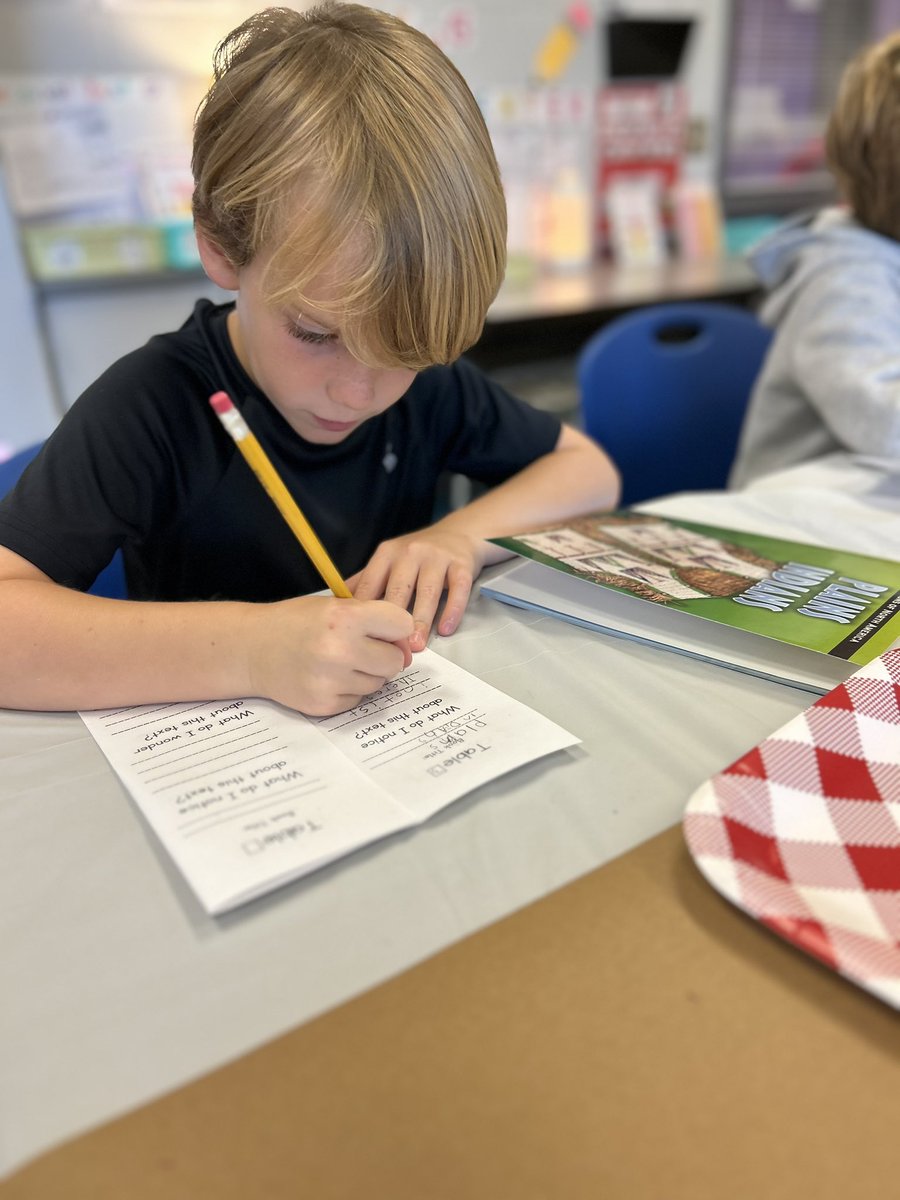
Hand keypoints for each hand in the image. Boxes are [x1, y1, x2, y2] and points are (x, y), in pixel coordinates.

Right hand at [242, 595, 413, 715]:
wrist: (252, 648)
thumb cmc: (297, 622)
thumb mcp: (334, 606)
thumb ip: (374, 620)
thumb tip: (408, 650)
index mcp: (345, 617)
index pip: (403, 625)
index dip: (396, 628)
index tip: (385, 630)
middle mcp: (339, 649)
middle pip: (395, 661)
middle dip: (384, 655)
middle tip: (360, 648)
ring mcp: (331, 680)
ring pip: (379, 683)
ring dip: (367, 674)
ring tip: (339, 661)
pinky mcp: (324, 704)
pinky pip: (358, 699)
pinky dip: (349, 690)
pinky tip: (327, 677)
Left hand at [347, 525, 487, 651]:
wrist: (459, 533)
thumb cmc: (418, 554)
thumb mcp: (389, 560)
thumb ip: (366, 581)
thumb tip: (336, 606)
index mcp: (386, 554)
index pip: (371, 586)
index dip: (365, 614)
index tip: (361, 639)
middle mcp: (410, 552)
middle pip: (398, 590)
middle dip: (393, 620)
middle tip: (389, 648)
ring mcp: (437, 557)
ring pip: (428, 591)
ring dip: (421, 620)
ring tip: (416, 645)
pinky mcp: (461, 565)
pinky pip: (457, 589)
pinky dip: (452, 610)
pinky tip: (445, 629)